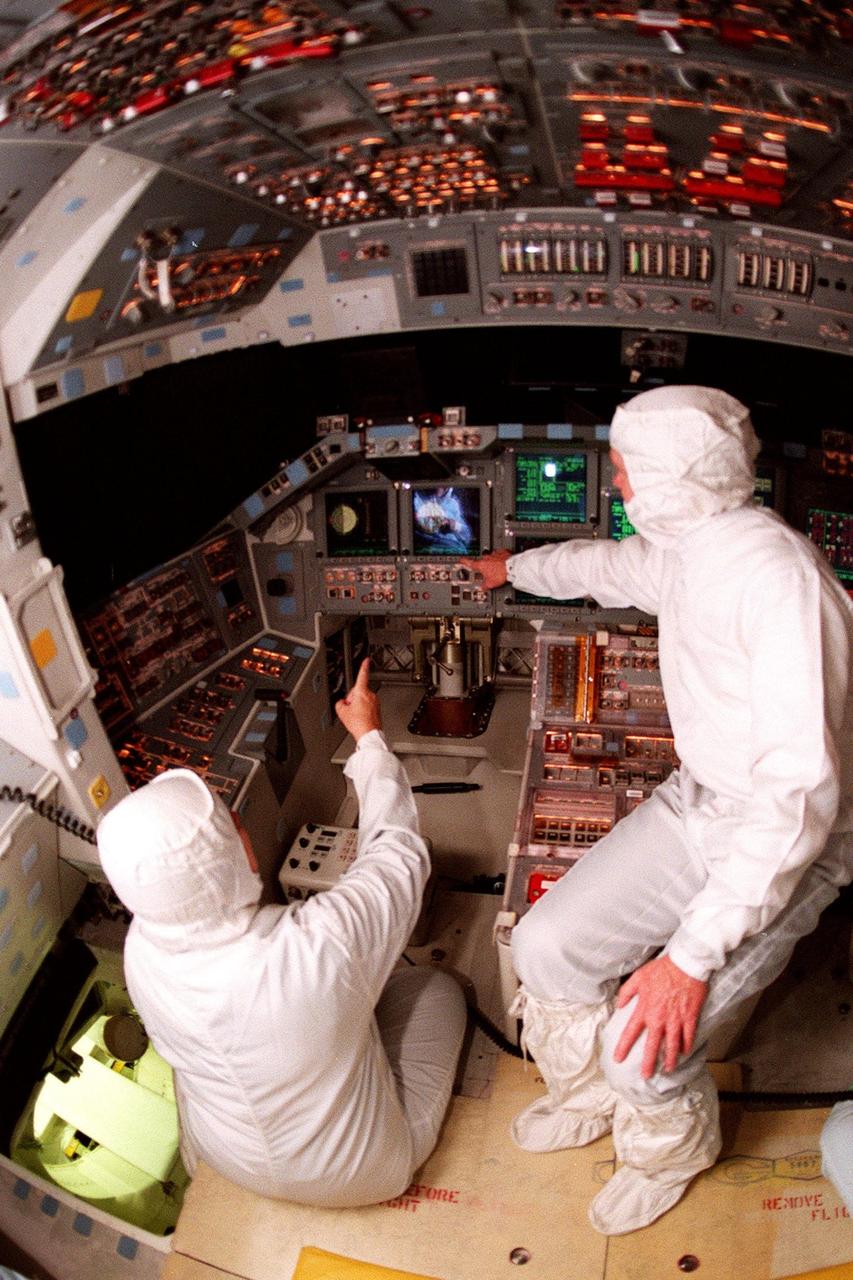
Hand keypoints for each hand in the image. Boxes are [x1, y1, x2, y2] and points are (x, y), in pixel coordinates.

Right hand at [335, 658, 381, 741]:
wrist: (369, 734)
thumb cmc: (358, 723)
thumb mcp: (341, 711)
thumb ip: (340, 703)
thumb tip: (342, 703)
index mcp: (362, 692)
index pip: (362, 675)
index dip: (363, 667)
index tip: (366, 661)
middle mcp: (371, 695)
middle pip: (358, 692)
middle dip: (353, 699)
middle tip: (350, 710)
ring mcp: (375, 702)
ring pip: (362, 700)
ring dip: (358, 706)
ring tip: (356, 717)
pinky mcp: (377, 709)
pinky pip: (367, 707)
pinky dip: (363, 711)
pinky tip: (360, 719)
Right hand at [460, 549, 511, 589]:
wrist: (512, 568)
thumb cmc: (501, 574)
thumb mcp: (490, 584)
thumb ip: (484, 586)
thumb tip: (482, 588)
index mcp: (481, 565)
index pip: (469, 563)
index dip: (464, 561)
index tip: (461, 560)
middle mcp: (487, 558)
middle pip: (482, 561)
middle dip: (483, 566)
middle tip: (487, 572)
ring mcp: (495, 554)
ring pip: (491, 558)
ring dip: (492, 562)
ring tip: (497, 569)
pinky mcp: (503, 552)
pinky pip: (499, 554)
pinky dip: (500, 558)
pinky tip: (503, 563)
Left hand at [613, 955, 708, 1078]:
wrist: (685, 964)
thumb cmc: (662, 969)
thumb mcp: (638, 977)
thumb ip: (627, 992)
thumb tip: (619, 1005)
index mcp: (644, 1009)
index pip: (630, 1032)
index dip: (623, 1047)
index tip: (618, 1059)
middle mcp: (659, 1018)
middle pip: (652, 1046)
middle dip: (648, 1063)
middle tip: (645, 1076)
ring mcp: (676, 1020)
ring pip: (672, 1045)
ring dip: (669, 1059)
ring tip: (667, 1069)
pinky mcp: (690, 1017)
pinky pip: (688, 1036)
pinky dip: (686, 1046)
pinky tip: (684, 1053)